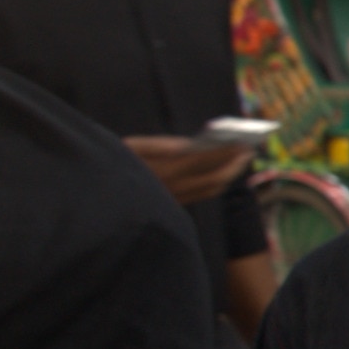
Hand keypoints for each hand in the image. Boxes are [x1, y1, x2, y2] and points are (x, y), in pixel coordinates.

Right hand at [123, 134, 255, 205]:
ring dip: (228, 175)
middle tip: (248, 151)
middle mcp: (172, 189)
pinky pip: (201, 195)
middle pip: (213, 179)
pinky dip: (216, 183)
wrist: (99, 199)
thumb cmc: (111, 164)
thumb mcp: (129, 147)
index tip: (242, 143)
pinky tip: (222, 172)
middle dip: (233, 165)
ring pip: (209, 190)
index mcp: (162, 171)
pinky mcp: (172, 206)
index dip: (226, 152)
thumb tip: (186, 145)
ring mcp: (173, 200)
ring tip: (240, 160)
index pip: (204, 161)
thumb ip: (158, 145)